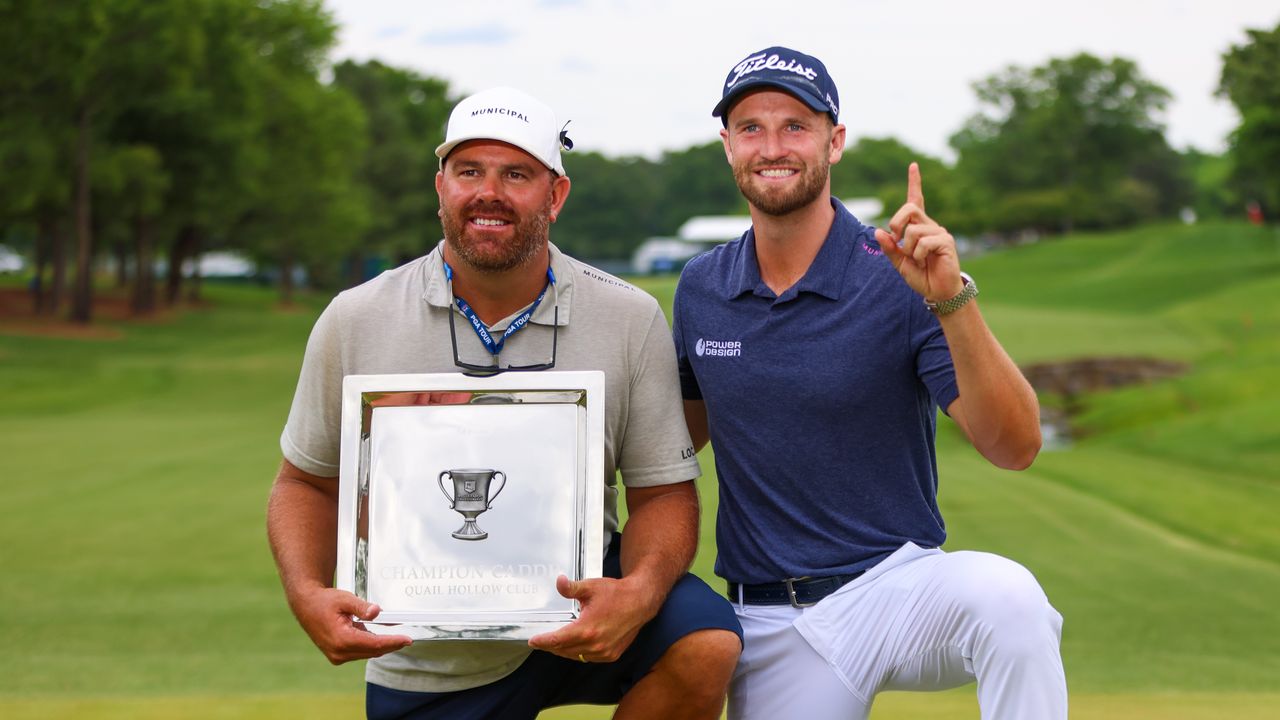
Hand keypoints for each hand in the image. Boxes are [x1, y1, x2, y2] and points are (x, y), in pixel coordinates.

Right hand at [292, 586, 412, 664]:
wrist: (306, 606)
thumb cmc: (324, 601)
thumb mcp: (345, 599)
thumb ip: (362, 607)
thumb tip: (377, 612)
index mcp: (342, 639)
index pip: (375, 644)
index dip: (393, 642)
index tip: (407, 640)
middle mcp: (339, 652)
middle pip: (373, 651)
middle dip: (391, 645)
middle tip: (406, 639)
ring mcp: (337, 656)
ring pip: (367, 653)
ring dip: (380, 645)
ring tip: (394, 637)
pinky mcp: (337, 656)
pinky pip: (359, 652)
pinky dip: (370, 645)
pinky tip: (376, 636)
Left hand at [526, 575, 657, 662]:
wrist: (641, 602)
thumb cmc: (617, 593)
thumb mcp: (591, 587)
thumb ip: (571, 588)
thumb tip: (558, 582)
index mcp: (587, 629)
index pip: (557, 640)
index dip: (543, 641)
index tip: (533, 641)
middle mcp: (595, 645)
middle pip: (564, 650)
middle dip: (551, 645)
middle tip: (542, 640)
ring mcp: (604, 652)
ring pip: (575, 656)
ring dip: (564, 650)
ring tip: (556, 642)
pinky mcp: (611, 655)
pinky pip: (588, 658)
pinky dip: (579, 652)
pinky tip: (576, 644)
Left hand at [873, 163, 963, 302]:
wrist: (937, 291)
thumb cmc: (920, 275)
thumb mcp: (899, 262)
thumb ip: (889, 247)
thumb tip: (878, 231)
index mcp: (919, 227)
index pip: (916, 200)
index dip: (914, 183)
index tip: (913, 166)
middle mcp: (930, 225)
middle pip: (909, 209)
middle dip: (896, 223)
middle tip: (897, 240)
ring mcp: (939, 232)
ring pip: (913, 230)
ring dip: (908, 249)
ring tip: (917, 260)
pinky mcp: (946, 242)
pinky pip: (923, 242)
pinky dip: (917, 255)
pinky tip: (924, 263)